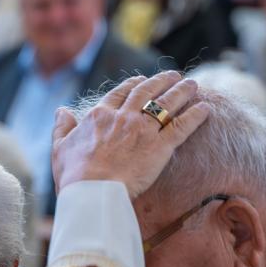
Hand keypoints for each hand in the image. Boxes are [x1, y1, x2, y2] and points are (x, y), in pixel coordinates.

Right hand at [51, 71, 210, 198]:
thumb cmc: (73, 174)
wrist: (92, 190)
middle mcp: (123, 117)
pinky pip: (182, 126)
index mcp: (100, 115)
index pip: (119, 93)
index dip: (133, 85)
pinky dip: (195, 116)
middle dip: (161, 81)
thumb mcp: (60, 147)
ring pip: (167, 104)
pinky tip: (205, 108)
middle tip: (173, 76)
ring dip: (181, 91)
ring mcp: (143, 130)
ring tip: (192, 84)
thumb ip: (62, 127)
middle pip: (146, 92)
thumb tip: (62, 110)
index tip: (142, 80)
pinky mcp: (160, 147)